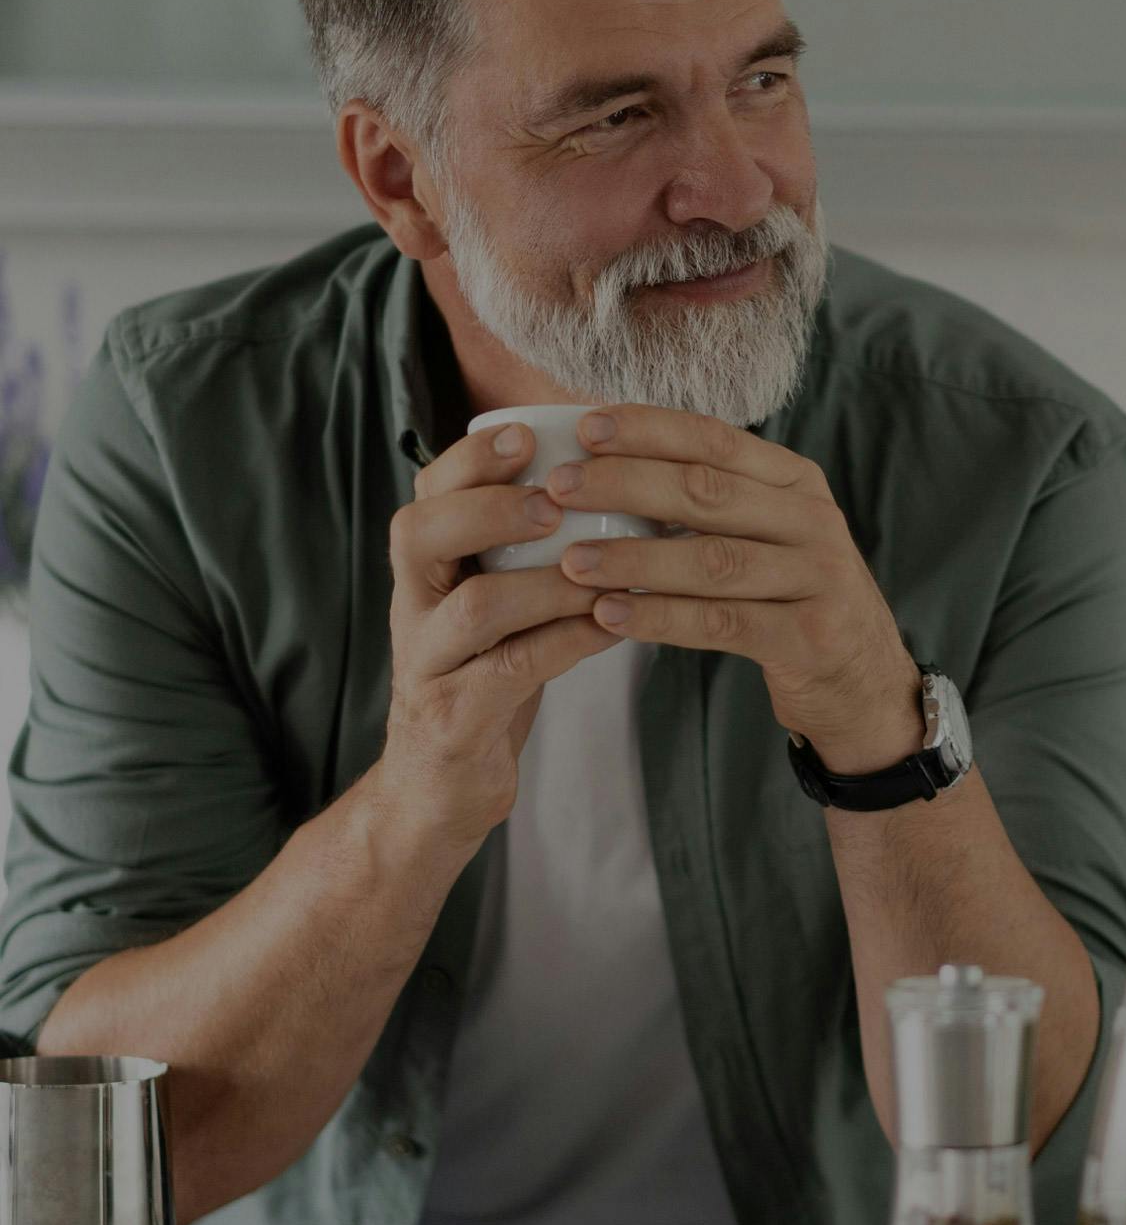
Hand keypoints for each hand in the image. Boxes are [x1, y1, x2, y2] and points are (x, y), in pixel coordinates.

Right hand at [379, 422, 624, 851]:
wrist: (438, 788)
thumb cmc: (484, 676)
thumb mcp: (490, 603)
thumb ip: (517, 548)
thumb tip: (603, 471)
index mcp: (423, 569)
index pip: (427, 492)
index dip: (471, 459)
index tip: (526, 435)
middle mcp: (412, 608)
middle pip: (420, 533)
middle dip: (489, 506)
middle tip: (553, 503)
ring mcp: (427, 666)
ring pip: (474, 606)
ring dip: (544, 583)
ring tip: (602, 569)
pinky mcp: (454, 720)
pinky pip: (510, 671)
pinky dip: (567, 642)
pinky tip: (613, 626)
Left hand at [545, 406, 924, 773]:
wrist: (863, 681)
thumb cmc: (788, 597)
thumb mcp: (765, 534)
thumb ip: (708, 501)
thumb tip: (603, 467)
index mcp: (795, 481)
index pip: (715, 440)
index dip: (649, 430)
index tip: (586, 426)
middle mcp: (812, 520)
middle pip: (708, 491)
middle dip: (626, 484)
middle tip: (560, 488)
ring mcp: (817, 578)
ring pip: (712, 560)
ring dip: (635, 560)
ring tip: (571, 562)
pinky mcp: (810, 637)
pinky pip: (721, 623)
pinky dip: (660, 618)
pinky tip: (608, 616)